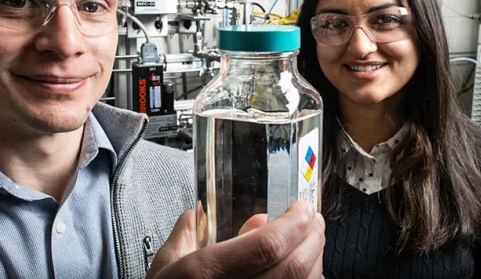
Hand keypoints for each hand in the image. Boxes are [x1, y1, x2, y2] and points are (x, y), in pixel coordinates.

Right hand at [146, 201, 324, 278]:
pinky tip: (307, 269)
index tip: (301, 208)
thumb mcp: (165, 263)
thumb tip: (216, 212)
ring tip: (313, 240)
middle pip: (292, 268)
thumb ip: (189, 231)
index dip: (293, 224)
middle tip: (313, 219)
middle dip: (311, 237)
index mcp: (205, 274)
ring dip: (315, 259)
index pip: (265, 247)